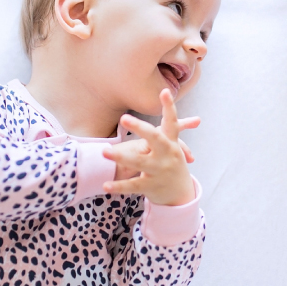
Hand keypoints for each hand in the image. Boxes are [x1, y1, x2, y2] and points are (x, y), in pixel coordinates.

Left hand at [102, 89, 200, 205]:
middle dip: (140, 128)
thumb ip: (170, 126)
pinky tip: (105, 185)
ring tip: (104, 152)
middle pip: (155, 138)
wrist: (182, 193)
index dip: (169, 106)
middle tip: (124, 118)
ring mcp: (160, 171)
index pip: (172, 122)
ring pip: (139, 162)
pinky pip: (132, 185)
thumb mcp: (174, 146)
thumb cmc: (173, 163)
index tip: (164, 91)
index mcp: (172, 143)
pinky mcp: (151, 186)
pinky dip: (119, 186)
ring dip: (121, 157)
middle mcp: (168, 155)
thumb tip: (173, 97)